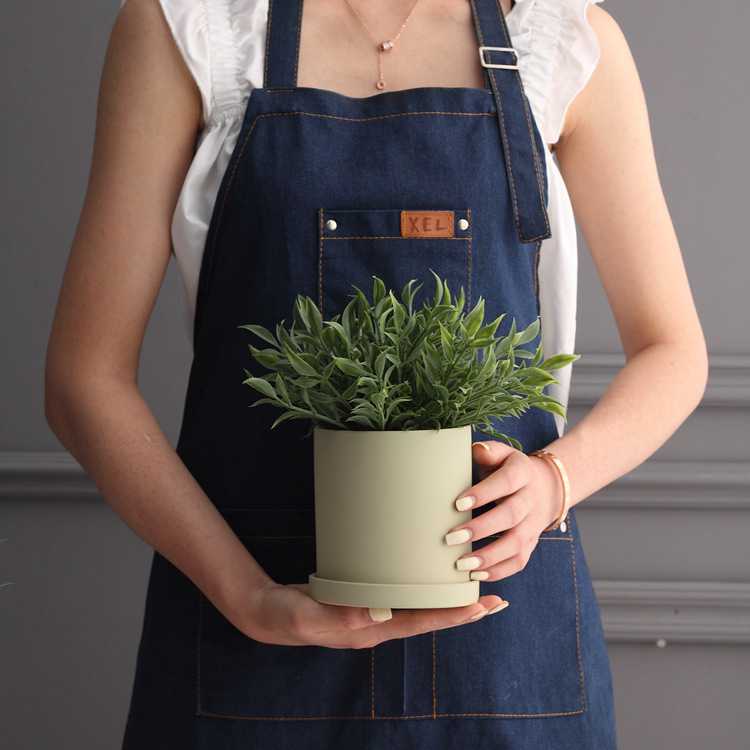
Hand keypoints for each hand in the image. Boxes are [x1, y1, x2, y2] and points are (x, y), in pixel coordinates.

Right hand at [235, 580, 508, 648]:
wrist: (268, 613)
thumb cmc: (287, 616)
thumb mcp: (308, 615)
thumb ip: (339, 615)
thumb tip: (378, 612)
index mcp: (370, 631)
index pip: (420, 623)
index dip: (452, 615)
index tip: (482, 607)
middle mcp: (379, 624)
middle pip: (428, 617)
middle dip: (462, 608)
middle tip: (496, 597)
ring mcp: (373, 613)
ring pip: (418, 606)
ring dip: (446, 597)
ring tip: (473, 584)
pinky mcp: (365, 598)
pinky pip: (400, 594)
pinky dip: (420, 586)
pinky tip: (428, 572)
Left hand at [443, 440, 563, 582]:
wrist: (544, 487)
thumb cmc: (507, 469)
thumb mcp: (501, 454)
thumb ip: (488, 452)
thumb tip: (476, 450)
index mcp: (522, 472)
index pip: (505, 482)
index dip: (484, 493)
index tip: (457, 504)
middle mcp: (531, 499)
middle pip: (510, 516)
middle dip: (480, 529)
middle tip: (451, 538)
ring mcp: (534, 524)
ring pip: (516, 544)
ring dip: (488, 556)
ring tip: (461, 564)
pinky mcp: (532, 544)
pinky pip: (519, 561)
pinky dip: (499, 571)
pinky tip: (476, 575)